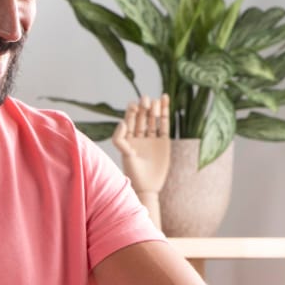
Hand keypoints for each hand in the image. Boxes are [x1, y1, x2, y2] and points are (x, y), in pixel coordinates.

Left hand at [110, 95, 171, 226]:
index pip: (129, 118)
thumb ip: (120, 138)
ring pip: (153, 117)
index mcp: (127, 137)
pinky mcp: (163, 141)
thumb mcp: (124, 154)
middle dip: (143, 106)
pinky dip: (165, 111)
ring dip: (154, 107)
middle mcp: (139, 135)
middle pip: (141, 115)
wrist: (147, 186)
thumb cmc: (133, 172)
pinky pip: (164, 123)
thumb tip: (122, 121)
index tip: (135, 105)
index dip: (132, 109)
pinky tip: (165, 99)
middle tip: (146, 101)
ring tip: (156, 101)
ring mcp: (151, 137)